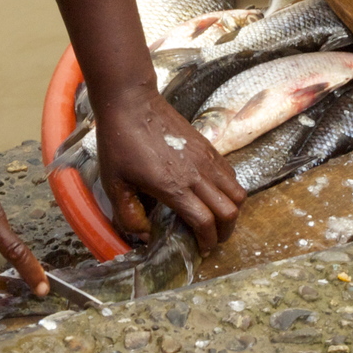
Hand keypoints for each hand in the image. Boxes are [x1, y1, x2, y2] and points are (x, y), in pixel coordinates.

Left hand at [92, 89, 243, 249]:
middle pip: (229, 211)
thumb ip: (128, 215)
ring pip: (238, 192)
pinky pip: (231, 174)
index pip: (205, 222)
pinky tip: (213, 192)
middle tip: (213, 237)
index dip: (207, 241)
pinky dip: (230, 189)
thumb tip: (144, 236)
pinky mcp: (208, 146)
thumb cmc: (119, 143)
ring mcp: (206, 158)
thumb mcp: (114, 184)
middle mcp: (196, 174)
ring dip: (231, 210)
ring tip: (218, 218)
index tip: (202, 249)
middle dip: (225, 231)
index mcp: (173, 187)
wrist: (131, 103)